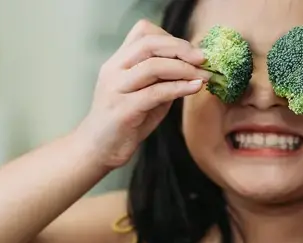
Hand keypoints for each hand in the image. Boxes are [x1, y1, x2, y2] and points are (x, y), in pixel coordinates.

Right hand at [77, 20, 211, 168]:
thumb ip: (161, 79)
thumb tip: (193, 67)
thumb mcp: (143, 94)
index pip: (142, 32)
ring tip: (203, 75)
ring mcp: (116, 89)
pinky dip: (180, 88)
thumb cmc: (124, 122)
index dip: (170, 37)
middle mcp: (113, 70)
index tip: (191, 51)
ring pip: (153, 66)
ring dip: (184, 68)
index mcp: (117, 62)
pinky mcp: (123, 110)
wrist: (98, 149)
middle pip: (149, 43)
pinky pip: (156, 92)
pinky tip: (195, 88)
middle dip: (181, 48)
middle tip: (203, 58)